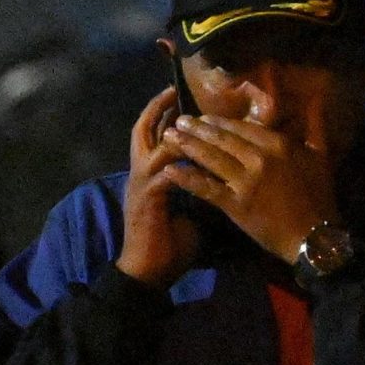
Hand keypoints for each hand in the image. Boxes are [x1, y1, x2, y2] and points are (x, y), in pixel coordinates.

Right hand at [114, 89, 200, 286]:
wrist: (148, 274)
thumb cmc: (170, 248)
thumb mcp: (190, 212)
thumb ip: (200, 191)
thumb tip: (223, 180)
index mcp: (150, 177)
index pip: (155, 138)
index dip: (164, 118)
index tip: (180, 101)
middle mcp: (141, 175)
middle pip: (143, 131)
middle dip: (157, 109)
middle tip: (172, 90)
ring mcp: (141, 185)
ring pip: (152, 145)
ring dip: (170, 128)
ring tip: (183, 113)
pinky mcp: (147, 198)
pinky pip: (164, 171)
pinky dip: (180, 159)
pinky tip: (196, 150)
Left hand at [159, 114, 339, 264]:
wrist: (314, 236)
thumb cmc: (319, 197)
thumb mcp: (320, 157)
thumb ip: (315, 127)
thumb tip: (318, 101)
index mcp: (278, 144)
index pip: (242, 127)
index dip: (219, 122)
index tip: (203, 117)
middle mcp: (259, 158)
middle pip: (222, 139)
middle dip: (197, 129)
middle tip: (178, 121)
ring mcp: (245, 181)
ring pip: (211, 158)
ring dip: (187, 146)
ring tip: (168, 137)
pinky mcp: (235, 204)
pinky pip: (206, 188)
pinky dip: (187, 178)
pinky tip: (169, 171)